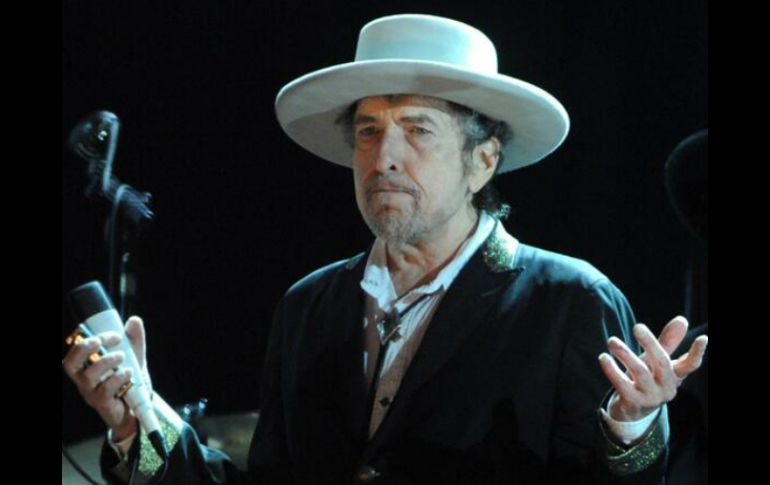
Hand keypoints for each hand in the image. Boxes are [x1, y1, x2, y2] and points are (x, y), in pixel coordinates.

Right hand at [62, 316, 151, 439]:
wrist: (137, 409)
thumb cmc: (128, 381)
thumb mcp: (133, 357)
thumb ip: (134, 340)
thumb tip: (134, 320)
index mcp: (87, 366)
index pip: (75, 351)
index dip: (88, 339)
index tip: (114, 334)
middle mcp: (84, 380)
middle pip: (71, 364)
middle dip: (86, 348)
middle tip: (107, 341)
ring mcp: (91, 393)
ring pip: (89, 376)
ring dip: (107, 361)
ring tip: (123, 357)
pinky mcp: (102, 404)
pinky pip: (105, 390)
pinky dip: (118, 378)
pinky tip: (129, 374)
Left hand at [599, 316, 707, 420]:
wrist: (631, 409)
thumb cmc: (647, 379)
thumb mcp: (656, 361)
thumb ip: (667, 342)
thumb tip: (682, 320)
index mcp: (675, 376)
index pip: (690, 365)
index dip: (697, 353)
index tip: (703, 338)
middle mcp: (667, 388)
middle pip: (662, 363)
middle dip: (650, 343)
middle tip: (637, 326)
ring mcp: (651, 397)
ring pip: (640, 372)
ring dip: (625, 354)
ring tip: (611, 341)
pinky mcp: (633, 403)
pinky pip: (622, 384)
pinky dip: (612, 370)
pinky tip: (603, 357)